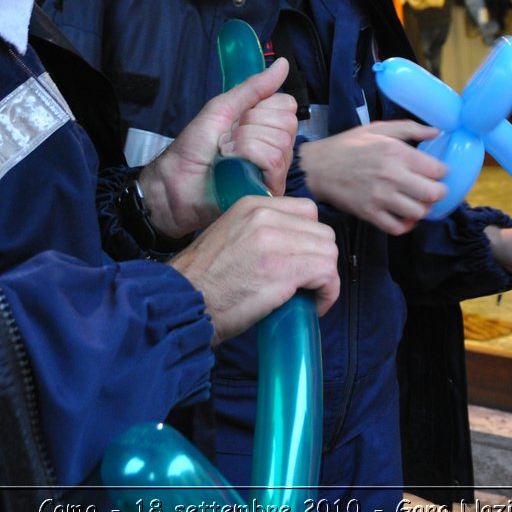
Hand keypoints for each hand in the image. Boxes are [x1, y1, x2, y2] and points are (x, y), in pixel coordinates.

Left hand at [138, 59, 295, 238]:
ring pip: (280, 142)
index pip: (287, 106)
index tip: (239, 117)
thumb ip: (254, 88)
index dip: (263, 108)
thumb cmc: (193, 149)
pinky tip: (232, 166)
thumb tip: (283, 64)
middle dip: (251, 125)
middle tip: (227, 138)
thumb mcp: (222, 109)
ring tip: (225, 154)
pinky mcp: (270, 190)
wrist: (174, 183)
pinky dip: (249, 156)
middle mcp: (275, 148)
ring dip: (245, 143)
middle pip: (286, 123)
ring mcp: (274, 171)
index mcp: (264, 127)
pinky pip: (274, 163)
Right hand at [169, 195, 339, 343]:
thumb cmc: (203, 282)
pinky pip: (327, 274)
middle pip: (323, 233)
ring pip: (329, 253)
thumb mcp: (229, 237)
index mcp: (252, 205)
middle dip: (321, 262)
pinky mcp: (282, 270)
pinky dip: (328, 293)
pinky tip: (313, 306)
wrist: (182, 303)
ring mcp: (275, 242)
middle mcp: (265, 217)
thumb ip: (258, 232)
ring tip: (309, 299)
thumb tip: (292, 246)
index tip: (302, 263)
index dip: (310, 241)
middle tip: (307, 286)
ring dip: (326, 279)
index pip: (306, 212)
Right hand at [297, 120, 447, 234]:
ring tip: (417, 202)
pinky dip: (406, 225)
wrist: (317, 167)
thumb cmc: (349, 145)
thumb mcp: (378, 128)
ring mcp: (380, 197)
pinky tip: (404, 216)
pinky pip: (398, 228)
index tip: (436, 172)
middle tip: (432, 189)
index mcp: (396, 152)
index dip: (441, 172)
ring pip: (419, 213)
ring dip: (423, 209)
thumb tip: (437, 132)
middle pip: (433, 194)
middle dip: (438, 193)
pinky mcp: (370, 214)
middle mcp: (391, 176)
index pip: (437, 170)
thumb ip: (410, 128)